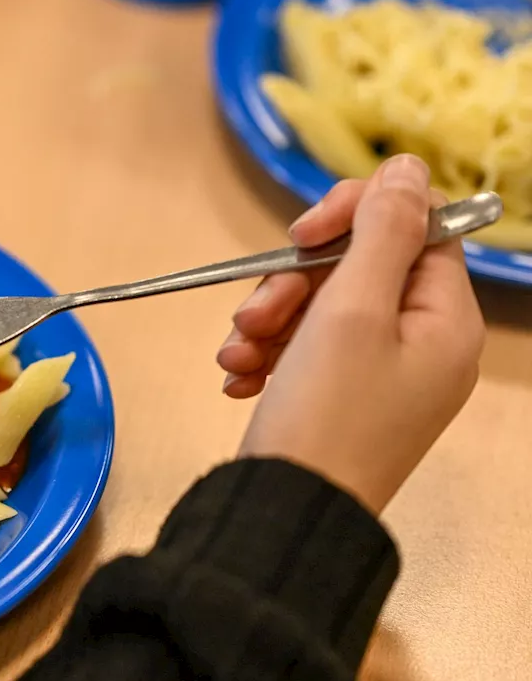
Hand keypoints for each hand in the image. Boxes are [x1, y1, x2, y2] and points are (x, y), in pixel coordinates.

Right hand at [216, 154, 484, 512]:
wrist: (286, 514)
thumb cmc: (325, 414)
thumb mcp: (350, 310)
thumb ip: (381, 231)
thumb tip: (408, 166)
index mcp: (445, 320)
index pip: (414, 228)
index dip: (353, 218)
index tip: (297, 235)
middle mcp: (423, 345)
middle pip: (358, 269)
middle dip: (293, 283)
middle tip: (253, 313)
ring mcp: (382, 376)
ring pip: (322, 308)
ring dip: (269, 319)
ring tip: (235, 354)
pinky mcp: (341, 399)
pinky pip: (305, 349)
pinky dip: (269, 353)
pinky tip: (238, 376)